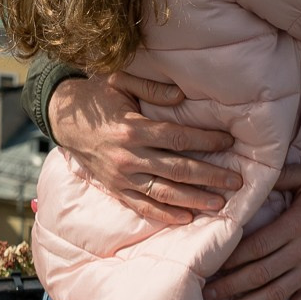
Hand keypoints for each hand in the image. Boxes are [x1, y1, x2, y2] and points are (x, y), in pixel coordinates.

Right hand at [47, 72, 239, 224]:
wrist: (63, 120)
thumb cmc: (97, 97)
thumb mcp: (120, 81)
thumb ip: (152, 87)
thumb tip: (181, 97)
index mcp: (133, 128)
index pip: (177, 137)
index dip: (205, 140)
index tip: (229, 141)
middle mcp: (129, 156)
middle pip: (177, 169)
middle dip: (210, 176)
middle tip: (236, 181)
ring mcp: (122, 176)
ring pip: (164, 192)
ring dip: (194, 200)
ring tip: (219, 204)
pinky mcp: (116, 189)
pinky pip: (142, 206)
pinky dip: (165, 215)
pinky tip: (187, 218)